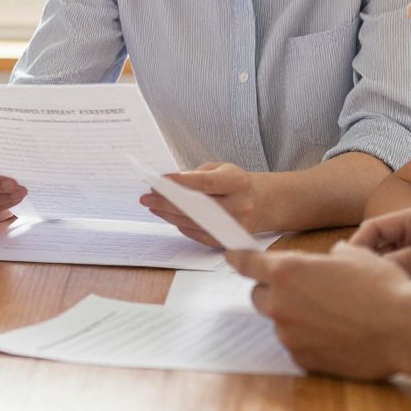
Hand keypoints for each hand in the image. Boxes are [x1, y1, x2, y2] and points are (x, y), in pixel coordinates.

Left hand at [140, 163, 260, 246]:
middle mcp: (239, 206)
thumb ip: (198, 175)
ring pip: (194, 223)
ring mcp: (234, 227)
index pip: (206, 183)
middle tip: (147, 196)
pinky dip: (180, 225)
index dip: (181, 182)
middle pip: (197, 206)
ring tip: (152, 205)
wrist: (264, 203)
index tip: (159, 179)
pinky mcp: (228, 240)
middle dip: (168, 201)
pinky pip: (198, 235)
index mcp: (238, 182)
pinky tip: (167, 216)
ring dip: (169, 214)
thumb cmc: (237, 183)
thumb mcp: (222, 169)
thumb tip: (169, 183)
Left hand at [227, 244, 410, 379]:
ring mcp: (289, 335)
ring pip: (280, 322)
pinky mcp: (302, 359)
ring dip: (296, 317)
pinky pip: (297, 344)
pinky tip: (338, 335)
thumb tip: (330, 260)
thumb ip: (329, 257)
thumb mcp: (356, 256)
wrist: (405, 329)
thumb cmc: (384, 288)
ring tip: (334, 316)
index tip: (232, 256)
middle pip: (259, 295)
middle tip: (304, 291)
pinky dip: (310, 339)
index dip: (239, 258)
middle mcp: (281, 304)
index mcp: (288, 271)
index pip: (248, 263)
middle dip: (275, 292)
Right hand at [351, 204, 410, 303]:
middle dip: (366, 269)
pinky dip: (404, 301)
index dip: (359, 245)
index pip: (378, 228)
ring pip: (396, 276)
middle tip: (351, 291)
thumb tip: (376, 268)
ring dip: (385, 288)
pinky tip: (394, 316)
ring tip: (366, 307)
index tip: (344, 267)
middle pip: (383, 253)